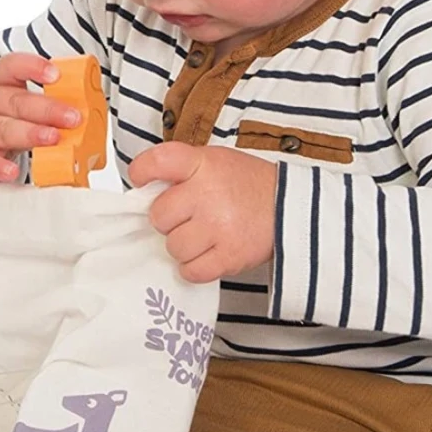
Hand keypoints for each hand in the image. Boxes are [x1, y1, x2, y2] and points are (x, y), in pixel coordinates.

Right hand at [0, 53, 82, 182]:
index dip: (33, 67)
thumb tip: (86, 110)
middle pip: (15, 102)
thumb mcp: (13, 103)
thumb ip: (41, 103)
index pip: (11, 66)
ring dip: (30, 133)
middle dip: (47, 109)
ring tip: (53, 138)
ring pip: (2, 130)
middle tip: (72, 118)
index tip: (56, 74)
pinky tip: (12, 171)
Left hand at [127, 142, 279, 283]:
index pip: (158, 161)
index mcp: (203, 164)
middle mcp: (209, 193)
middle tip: (188, 217)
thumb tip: (144, 194)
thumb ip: (181, 172)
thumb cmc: (245, 186)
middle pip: (159, 216)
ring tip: (203, 236)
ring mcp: (219, 226)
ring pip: (174, 247)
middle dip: (168, 220)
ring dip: (183, 246)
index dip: (142, 172)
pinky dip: (195, 267)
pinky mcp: (229, 256)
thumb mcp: (215, 162)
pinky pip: (191, 271)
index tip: (141, 180)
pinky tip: (208, 254)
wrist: (289, 208)